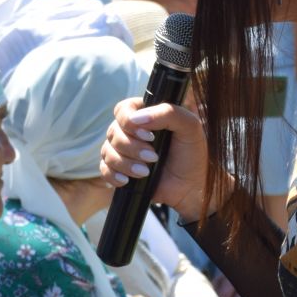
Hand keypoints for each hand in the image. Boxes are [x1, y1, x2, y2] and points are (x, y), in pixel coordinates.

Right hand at [100, 98, 217, 222]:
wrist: (192, 186)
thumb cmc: (192, 153)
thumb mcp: (189, 126)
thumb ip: (168, 113)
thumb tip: (136, 119)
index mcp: (145, 115)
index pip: (123, 109)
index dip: (129, 122)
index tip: (150, 136)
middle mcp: (130, 131)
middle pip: (113, 132)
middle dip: (132, 147)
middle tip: (153, 157)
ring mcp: (123, 151)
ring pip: (107, 151)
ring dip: (125, 163)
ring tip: (145, 172)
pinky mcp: (119, 170)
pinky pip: (104, 169)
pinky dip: (113, 175)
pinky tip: (127, 180)